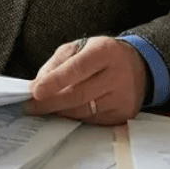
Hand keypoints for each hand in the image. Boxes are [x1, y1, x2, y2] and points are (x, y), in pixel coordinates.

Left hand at [25, 36, 147, 124]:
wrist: (138, 67)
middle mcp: (118, 75)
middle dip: (50, 102)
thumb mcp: (79, 48)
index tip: (34, 91)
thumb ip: (57, 63)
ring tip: (43, 109)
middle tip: (30, 106)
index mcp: (105, 52)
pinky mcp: (124, 113)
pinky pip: (93, 120)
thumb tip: (37, 84)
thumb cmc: (101, 56)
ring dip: (60, 111)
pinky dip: (75, 117)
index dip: (54, 81)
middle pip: (79, 94)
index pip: (77, 68)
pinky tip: (64, 112)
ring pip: (84, 110)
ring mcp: (123, 97)